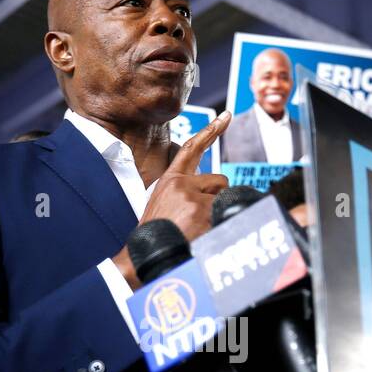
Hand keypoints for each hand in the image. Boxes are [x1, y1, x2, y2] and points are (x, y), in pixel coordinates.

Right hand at [112, 111, 230, 288]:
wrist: (145, 254)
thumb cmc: (157, 235)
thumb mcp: (165, 206)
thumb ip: (186, 194)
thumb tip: (213, 193)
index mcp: (170, 180)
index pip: (192, 149)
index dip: (211, 131)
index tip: (226, 116)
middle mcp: (181, 184)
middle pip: (220, 180)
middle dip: (218, 198)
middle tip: (200, 218)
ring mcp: (191, 196)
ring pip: (225, 198)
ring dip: (218, 212)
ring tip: (198, 228)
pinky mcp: (201, 210)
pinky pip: (225, 214)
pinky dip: (220, 226)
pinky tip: (202, 235)